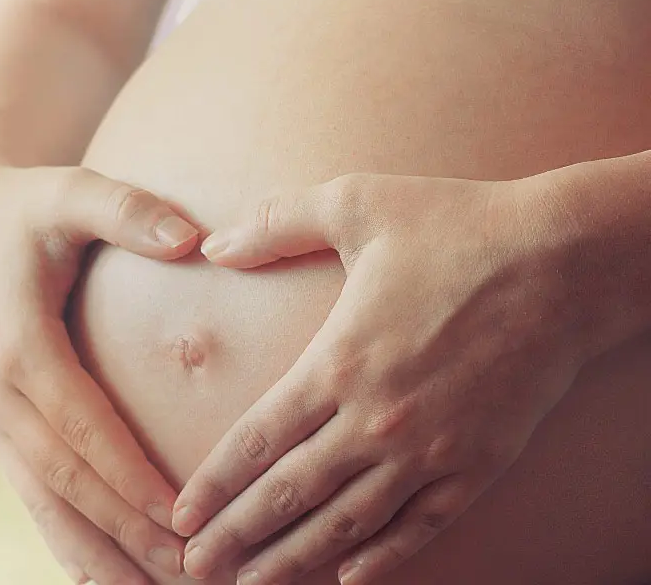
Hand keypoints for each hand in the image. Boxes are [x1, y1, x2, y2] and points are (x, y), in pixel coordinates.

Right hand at [0, 164, 197, 582]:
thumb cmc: (28, 205)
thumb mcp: (70, 191)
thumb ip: (128, 210)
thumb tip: (193, 239)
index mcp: (16, 348)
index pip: (83, 432)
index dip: (132, 482)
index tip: (184, 525)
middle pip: (67, 486)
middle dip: (127, 539)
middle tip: (190, 579)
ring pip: (46, 507)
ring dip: (100, 557)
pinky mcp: (0, 425)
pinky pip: (36, 496)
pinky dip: (72, 542)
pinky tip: (110, 578)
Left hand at [172, 172, 585, 584]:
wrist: (566, 260)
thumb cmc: (458, 226)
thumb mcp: (355, 202)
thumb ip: (275, 223)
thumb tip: (212, 245)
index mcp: (338, 362)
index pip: (257, 441)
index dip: (215, 485)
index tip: (182, 517)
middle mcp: (377, 419)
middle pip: (290, 493)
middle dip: (238, 536)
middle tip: (194, 570)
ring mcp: (430, 450)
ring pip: (348, 522)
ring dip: (295, 558)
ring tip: (254, 584)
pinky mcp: (479, 464)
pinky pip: (422, 526)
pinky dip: (384, 557)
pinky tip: (351, 576)